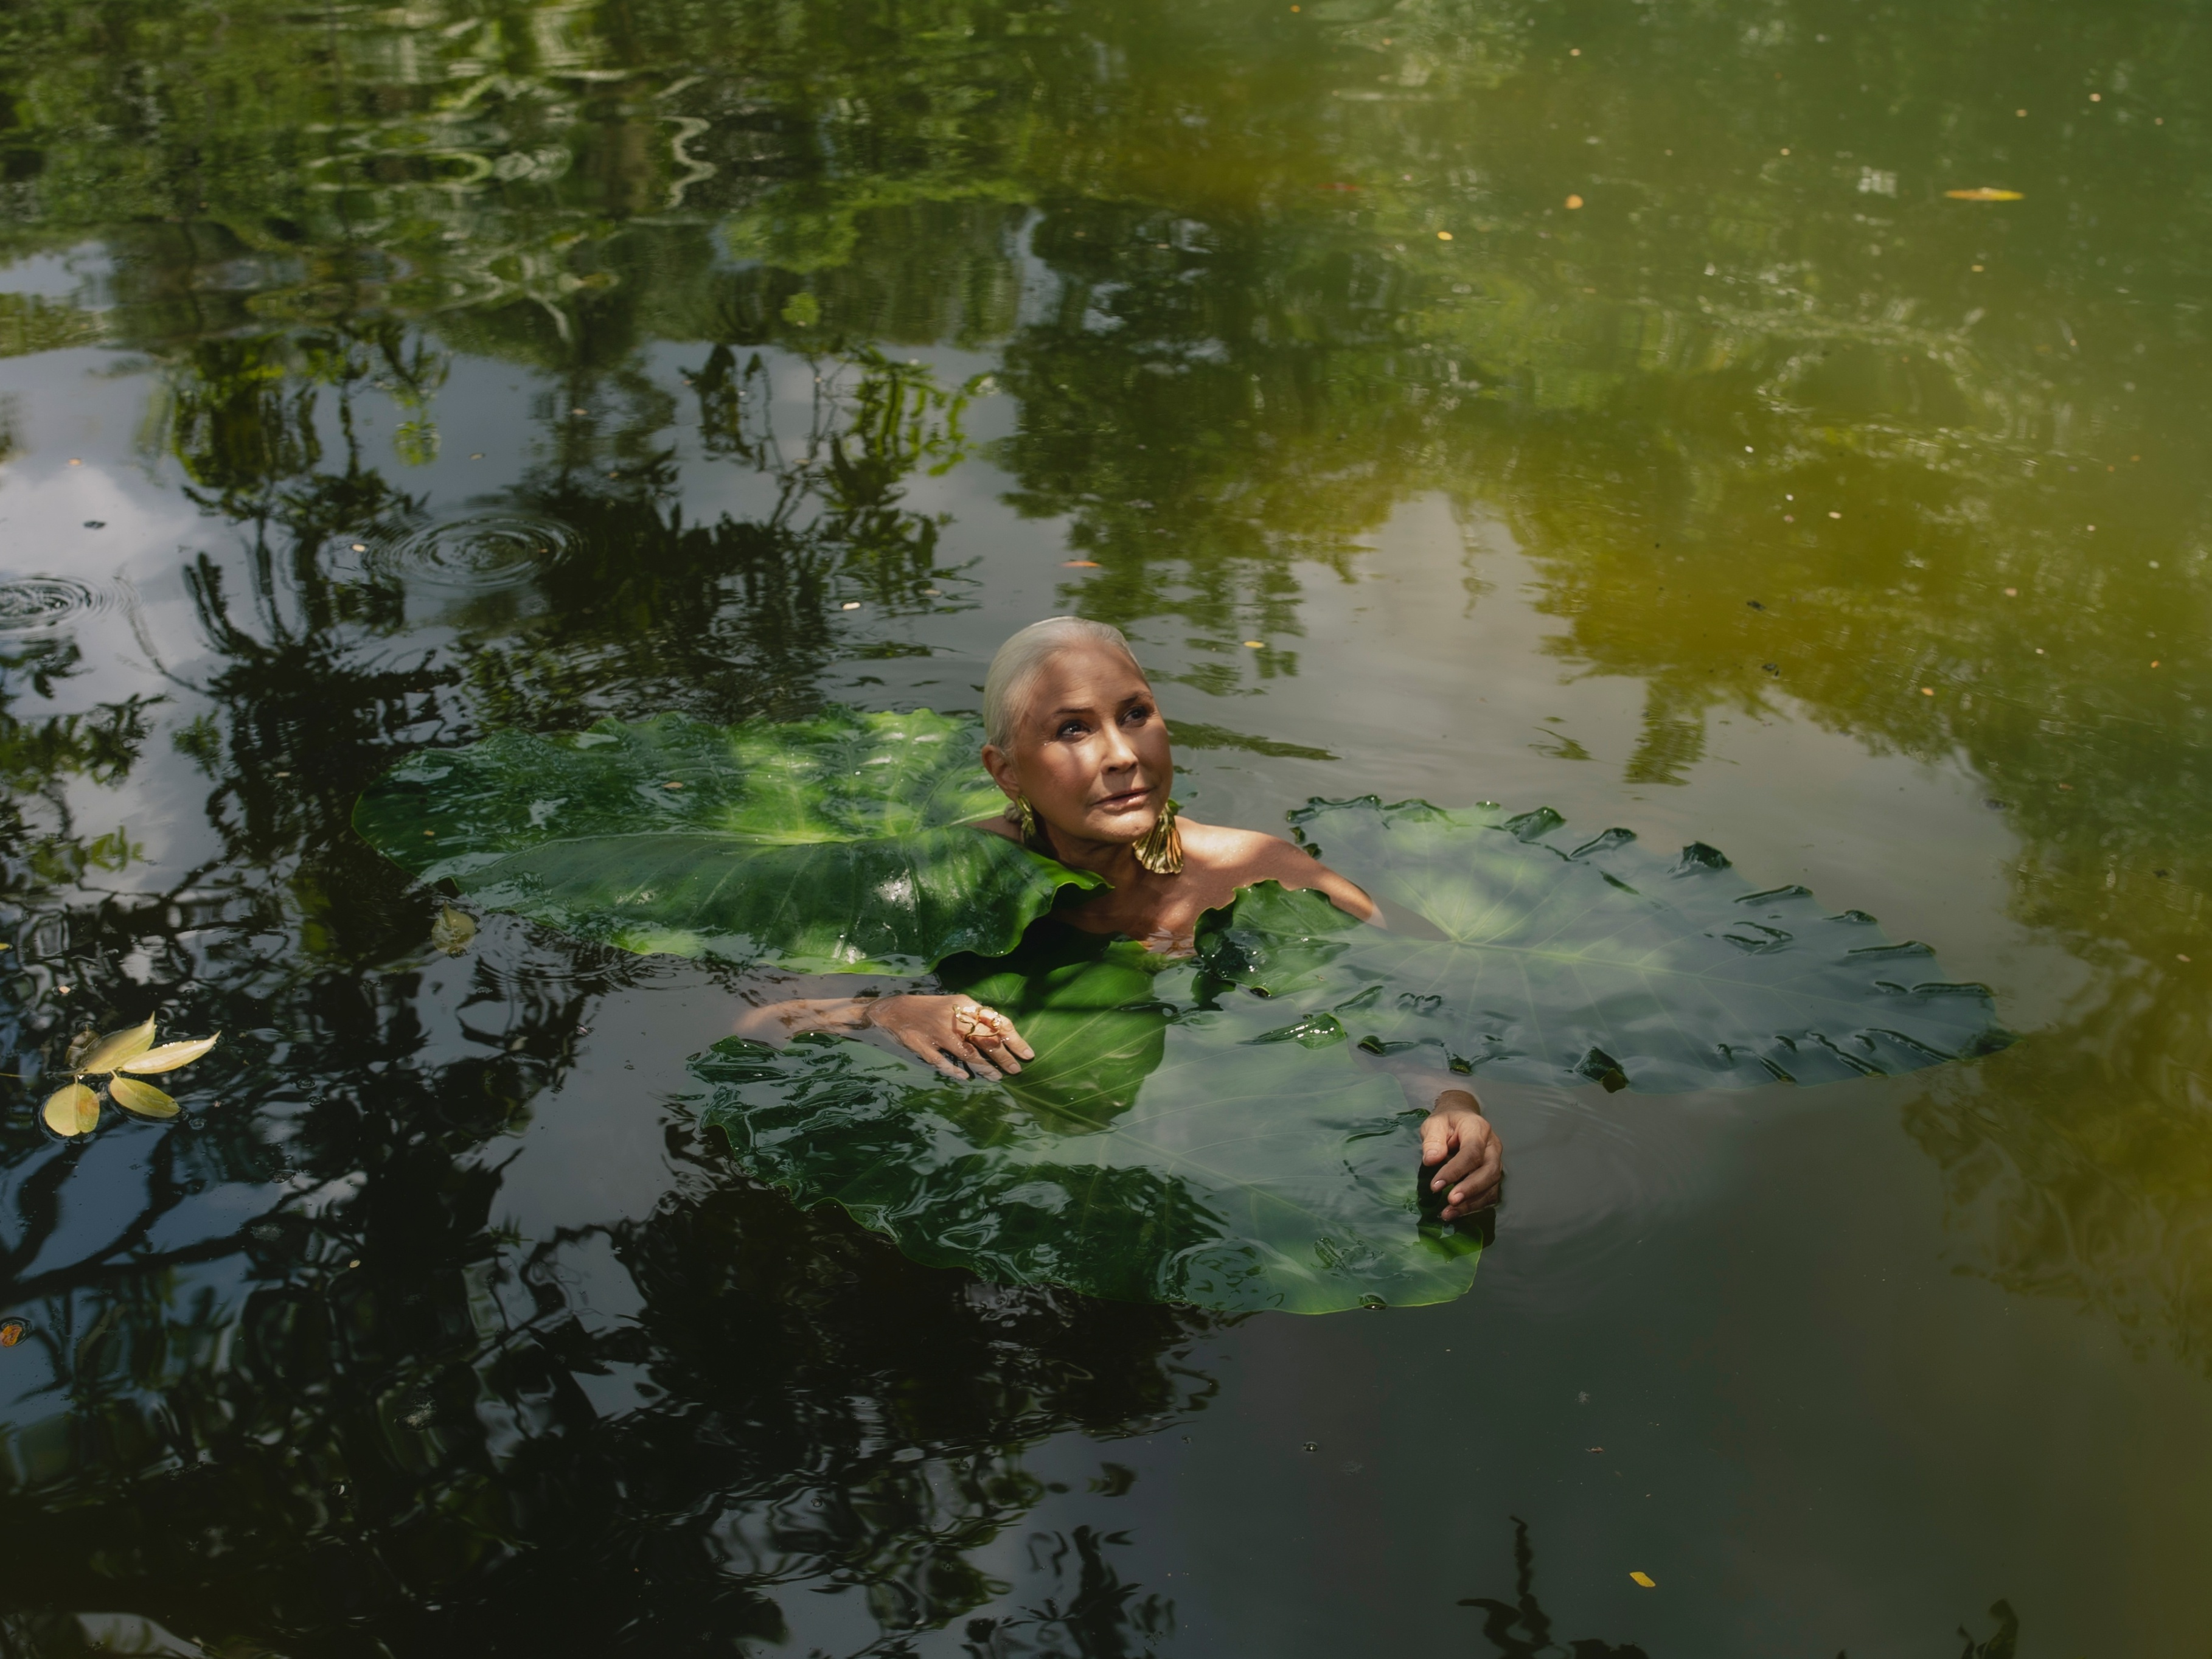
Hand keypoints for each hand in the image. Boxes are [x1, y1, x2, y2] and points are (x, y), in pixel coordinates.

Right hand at [866, 994, 1034, 1080]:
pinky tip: (966, 1078)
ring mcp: (937, 1034)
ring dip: (986, 1068)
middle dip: (1004, 1057)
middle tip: (1016, 1070)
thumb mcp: (956, 1004)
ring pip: (968, 1054)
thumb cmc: (932, 1008)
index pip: (997, 1022)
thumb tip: (1003, 1031)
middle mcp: (953, 1018)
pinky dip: (955, 1071)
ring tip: (997, 1077)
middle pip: (986, 1040)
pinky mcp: (923, 1047)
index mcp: (964, 1005)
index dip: (1014, 1040)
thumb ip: (977, 1016)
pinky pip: (942, 1062)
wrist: (894, 1010)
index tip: (1028, 1054)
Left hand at [1420, 1088, 1500, 1220]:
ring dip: (1472, 1203)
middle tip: (1450, 1202)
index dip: (1455, 1171)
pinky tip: (1457, 1213)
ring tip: (1449, 1214)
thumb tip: (1431, 1160)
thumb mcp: (1434, 1123)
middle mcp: (1493, 1147)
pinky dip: (1475, 1206)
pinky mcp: (1493, 1176)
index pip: (1472, 1152)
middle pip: (1489, 1171)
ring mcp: (1496, 1162)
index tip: (1435, 1185)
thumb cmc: (1447, 1122)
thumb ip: (1433, 1140)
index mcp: (1478, 1129)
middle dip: (1470, 1189)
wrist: (1461, 1119)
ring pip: (1492, 1186)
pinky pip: (1490, 1194)